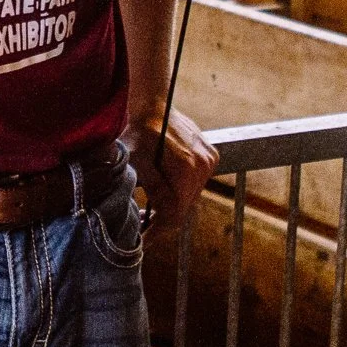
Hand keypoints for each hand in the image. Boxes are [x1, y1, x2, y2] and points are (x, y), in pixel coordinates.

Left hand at [122, 109, 218, 237]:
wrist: (154, 107)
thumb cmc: (139, 133)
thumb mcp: (135, 162)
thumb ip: (151, 188)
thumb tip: (158, 216)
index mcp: (185, 168)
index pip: (175, 213)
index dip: (158, 229)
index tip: (143, 239)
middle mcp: (203, 165)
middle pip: (184, 207)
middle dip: (163, 219)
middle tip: (142, 225)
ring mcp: (209, 160)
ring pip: (190, 197)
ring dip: (173, 205)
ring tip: (151, 208)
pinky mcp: (211, 156)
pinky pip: (196, 184)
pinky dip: (181, 190)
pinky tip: (165, 188)